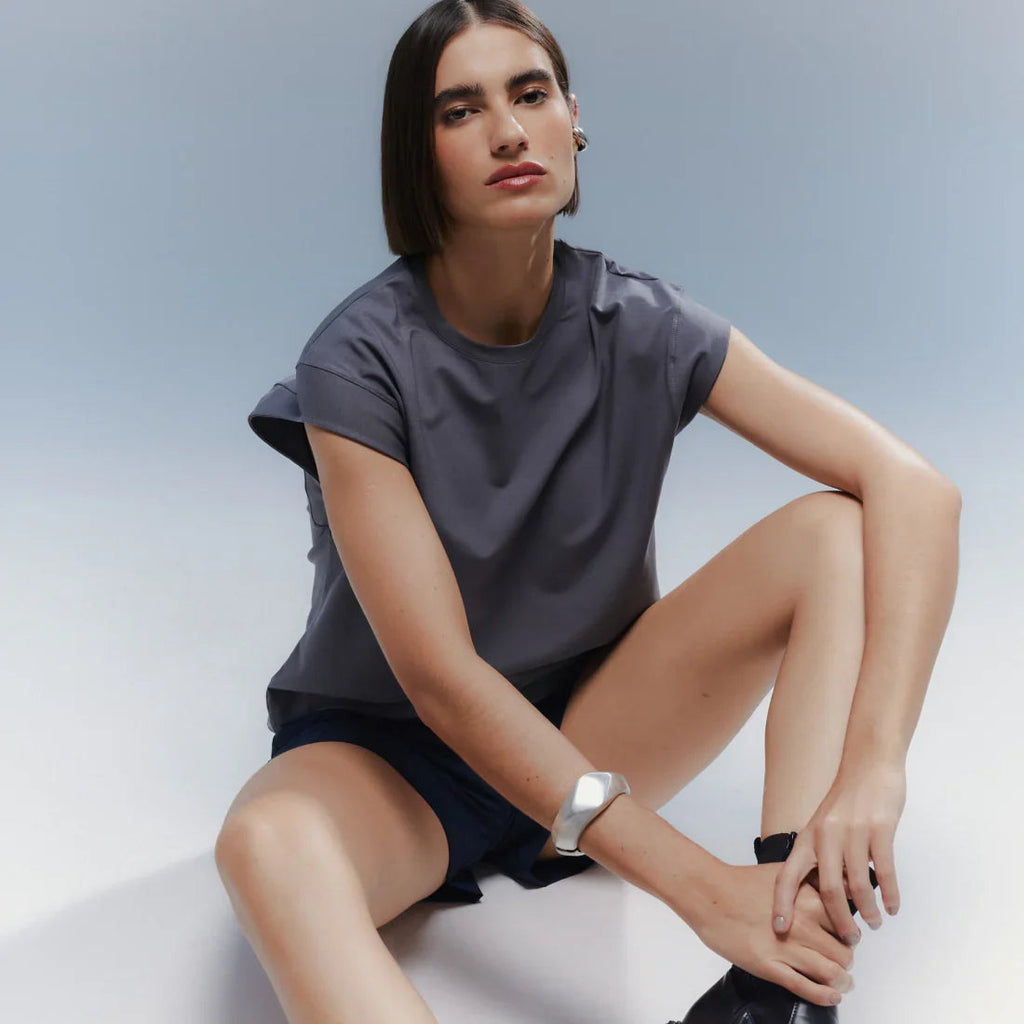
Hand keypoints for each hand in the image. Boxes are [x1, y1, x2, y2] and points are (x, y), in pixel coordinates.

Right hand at [691, 862, 854, 1005]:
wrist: (708, 893)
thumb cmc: (739, 882)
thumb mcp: (781, 872)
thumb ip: (808, 881)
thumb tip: (830, 888)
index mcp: (806, 898)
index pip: (846, 922)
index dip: (849, 933)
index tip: (847, 938)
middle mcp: (802, 923)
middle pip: (844, 951)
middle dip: (847, 959)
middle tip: (843, 961)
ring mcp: (786, 946)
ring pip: (832, 972)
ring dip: (843, 980)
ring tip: (843, 982)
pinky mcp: (770, 966)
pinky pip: (807, 988)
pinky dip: (825, 996)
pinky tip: (831, 995)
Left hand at [772, 761, 905, 943]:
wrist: (869, 763)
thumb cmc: (847, 799)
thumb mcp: (824, 825)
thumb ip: (825, 856)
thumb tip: (833, 896)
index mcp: (808, 836)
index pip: (787, 875)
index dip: (781, 903)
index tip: (779, 929)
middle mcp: (826, 835)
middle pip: (827, 890)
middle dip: (838, 921)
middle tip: (850, 940)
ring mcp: (853, 832)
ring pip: (858, 884)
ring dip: (868, 911)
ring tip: (875, 923)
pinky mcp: (880, 828)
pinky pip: (886, 871)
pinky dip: (890, 894)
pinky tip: (892, 907)